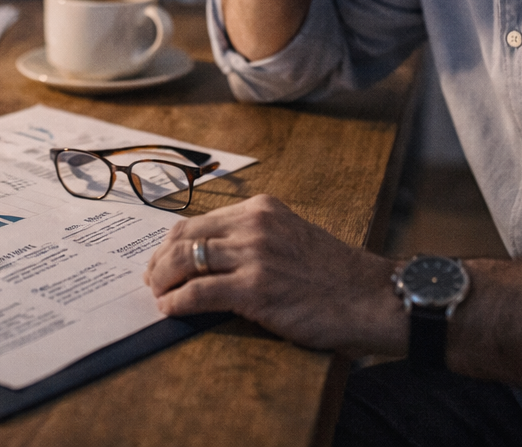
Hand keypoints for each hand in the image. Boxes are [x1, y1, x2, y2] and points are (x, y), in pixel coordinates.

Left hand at [143, 195, 402, 353]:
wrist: (371, 298)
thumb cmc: (334, 276)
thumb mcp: (291, 239)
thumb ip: (254, 241)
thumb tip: (209, 261)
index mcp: (262, 209)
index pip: (199, 220)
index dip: (171, 242)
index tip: (160, 259)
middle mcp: (255, 225)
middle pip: (184, 236)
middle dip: (159, 260)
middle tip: (150, 280)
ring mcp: (255, 255)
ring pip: (185, 261)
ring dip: (162, 281)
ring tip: (156, 296)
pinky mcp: (256, 289)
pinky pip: (199, 293)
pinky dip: (177, 302)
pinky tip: (170, 310)